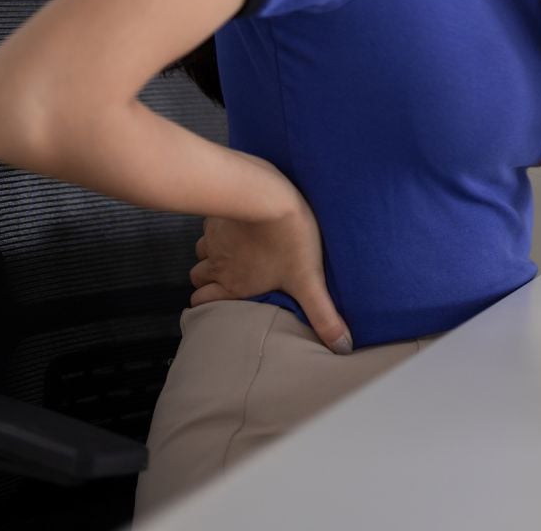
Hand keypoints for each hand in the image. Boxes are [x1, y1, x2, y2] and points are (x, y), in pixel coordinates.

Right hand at [190, 151, 353, 353]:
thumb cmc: (288, 237)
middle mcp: (219, 264)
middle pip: (198, 277)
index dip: (206, 305)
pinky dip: (217, 226)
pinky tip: (236, 221)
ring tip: (231, 248)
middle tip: (224, 275)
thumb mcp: (309, 280)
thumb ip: (323, 315)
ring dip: (212, 252)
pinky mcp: (218, 213)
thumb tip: (342, 347)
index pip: (204, 303)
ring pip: (201, 251)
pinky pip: (209, 224)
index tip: (214, 305)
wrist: (266, 194)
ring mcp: (214, 238)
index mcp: (235, 284)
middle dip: (208, 279)